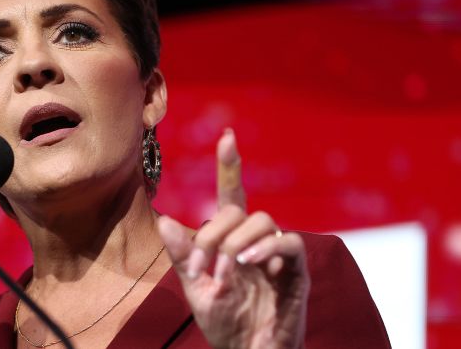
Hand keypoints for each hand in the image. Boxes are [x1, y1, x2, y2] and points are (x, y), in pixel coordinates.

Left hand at [157, 129, 309, 347]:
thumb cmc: (224, 323)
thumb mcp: (195, 288)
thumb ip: (183, 256)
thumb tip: (163, 220)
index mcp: (232, 240)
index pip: (232, 196)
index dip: (229, 167)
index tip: (226, 137)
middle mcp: (256, 242)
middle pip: (240, 209)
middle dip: (214, 233)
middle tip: (201, 267)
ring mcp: (278, 256)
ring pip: (264, 221)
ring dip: (237, 242)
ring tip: (226, 271)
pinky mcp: (297, 275)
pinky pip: (290, 244)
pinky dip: (268, 248)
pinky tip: (248, 262)